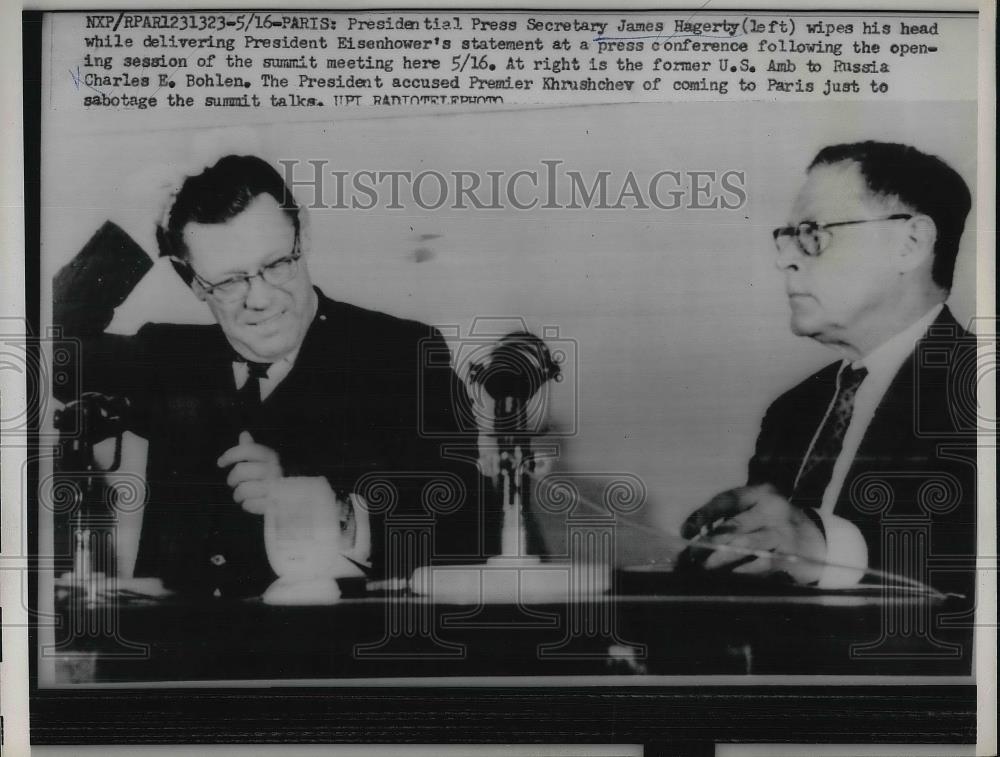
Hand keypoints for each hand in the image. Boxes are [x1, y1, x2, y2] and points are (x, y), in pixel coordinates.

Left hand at [217, 431, 282, 511]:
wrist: (293, 498)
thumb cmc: (270, 478)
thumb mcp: (262, 462)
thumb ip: (251, 449)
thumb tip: (244, 434)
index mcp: (271, 457)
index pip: (247, 450)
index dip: (230, 455)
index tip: (220, 463)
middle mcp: (274, 469)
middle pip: (240, 470)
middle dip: (232, 478)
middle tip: (233, 483)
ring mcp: (275, 487)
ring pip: (243, 489)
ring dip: (238, 495)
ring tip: (242, 496)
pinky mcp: (273, 504)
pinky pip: (250, 504)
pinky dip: (248, 505)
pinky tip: (252, 503)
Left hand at [680, 484, 826, 583]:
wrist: (820, 541)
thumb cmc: (776, 525)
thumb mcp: (758, 511)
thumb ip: (731, 518)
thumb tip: (693, 536)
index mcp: (760, 493)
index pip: (726, 500)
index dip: (702, 515)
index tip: (686, 531)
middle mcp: (773, 508)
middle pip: (733, 526)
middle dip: (706, 544)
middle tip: (689, 557)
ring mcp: (783, 532)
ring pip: (744, 546)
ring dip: (719, 559)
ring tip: (703, 568)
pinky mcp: (790, 555)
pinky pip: (759, 566)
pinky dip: (740, 572)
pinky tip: (727, 577)